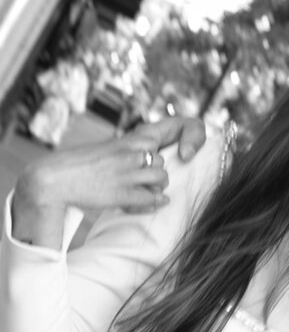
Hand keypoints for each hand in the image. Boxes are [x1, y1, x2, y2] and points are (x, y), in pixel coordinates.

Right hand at [10, 117, 207, 246]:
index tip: (188, 152)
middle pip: (164, 162)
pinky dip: (153, 203)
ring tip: (139, 190)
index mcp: (130, 138)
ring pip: (162, 179)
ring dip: (155, 187)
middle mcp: (132, 153)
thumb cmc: (84, 164)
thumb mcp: (111, 148)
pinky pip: (153, 200)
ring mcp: (128, 173)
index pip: (177, 128)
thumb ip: (133, 147)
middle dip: (156, 171)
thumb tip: (157, 153)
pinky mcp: (123, 194)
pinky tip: (143, 203)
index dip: (192, 138)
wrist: (53, 179)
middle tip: (139, 179)